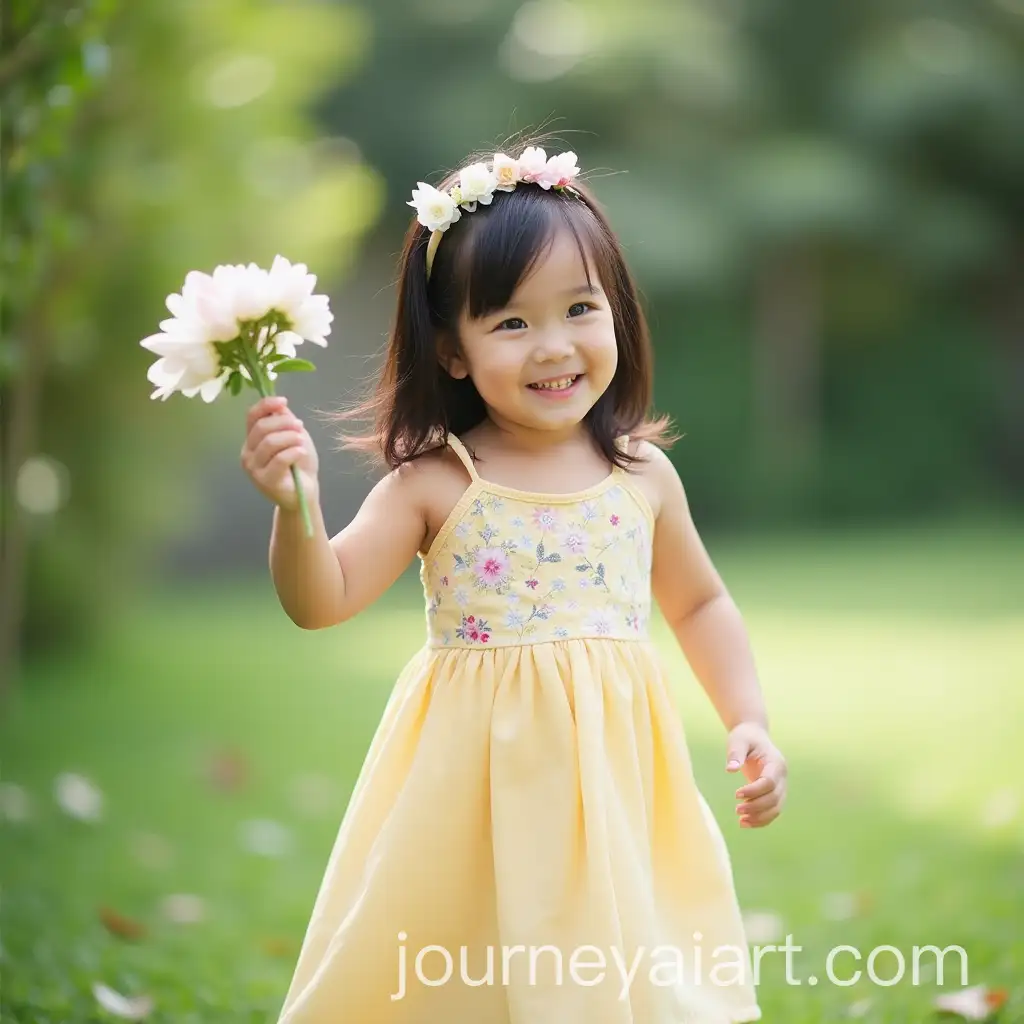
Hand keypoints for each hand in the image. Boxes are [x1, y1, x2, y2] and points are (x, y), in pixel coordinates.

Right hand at [240, 396, 318, 511]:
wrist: (304, 493)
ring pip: (270, 442)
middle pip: (262, 427)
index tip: (284, 401)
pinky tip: (302, 453)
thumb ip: (285, 421)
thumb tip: (280, 405)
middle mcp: (248, 452)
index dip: (266, 405)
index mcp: (252, 439)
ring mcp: (253, 468)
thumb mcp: (294, 437)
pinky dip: (293, 452)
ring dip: (291, 438)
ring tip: (302, 443)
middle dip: (284, 423)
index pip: (252, 416)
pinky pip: (279, 459)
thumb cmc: (298, 464)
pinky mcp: (265, 480)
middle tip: (300, 426)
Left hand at [726, 722, 786, 828]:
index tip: (736, 795)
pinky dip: (761, 819)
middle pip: (774, 797)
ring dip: (760, 817)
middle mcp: (782, 776)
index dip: (754, 791)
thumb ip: (735, 754)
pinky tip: (745, 823)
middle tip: (737, 810)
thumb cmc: (745, 737)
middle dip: (756, 807)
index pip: (769, 782)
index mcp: (776, 762)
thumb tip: (730, 769)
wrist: (753, 735)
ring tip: (741, 821)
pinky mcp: (774, 792)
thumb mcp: (738, 740)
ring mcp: (781, 785)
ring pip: (776, 807)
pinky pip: (772, 810)